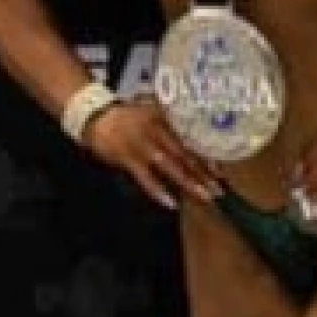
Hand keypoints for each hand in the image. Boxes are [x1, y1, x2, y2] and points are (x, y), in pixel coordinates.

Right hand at [83, 98, 224, 211]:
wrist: (96, 116)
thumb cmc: (128, 118)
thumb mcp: (153, 114)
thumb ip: (170, 127)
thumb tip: (192, 146)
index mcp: (166, 119)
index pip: (191, 140)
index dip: (206, 158)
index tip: (220, 173)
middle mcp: (159, 130)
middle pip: (185, 154)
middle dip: (203, 173)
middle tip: (218, 190)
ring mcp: (144, 144)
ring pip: (171, 166)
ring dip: (188, 182)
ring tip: (204, 196)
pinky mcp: (128, 158)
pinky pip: (146, 177)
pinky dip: (158, 190)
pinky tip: (171, 203)